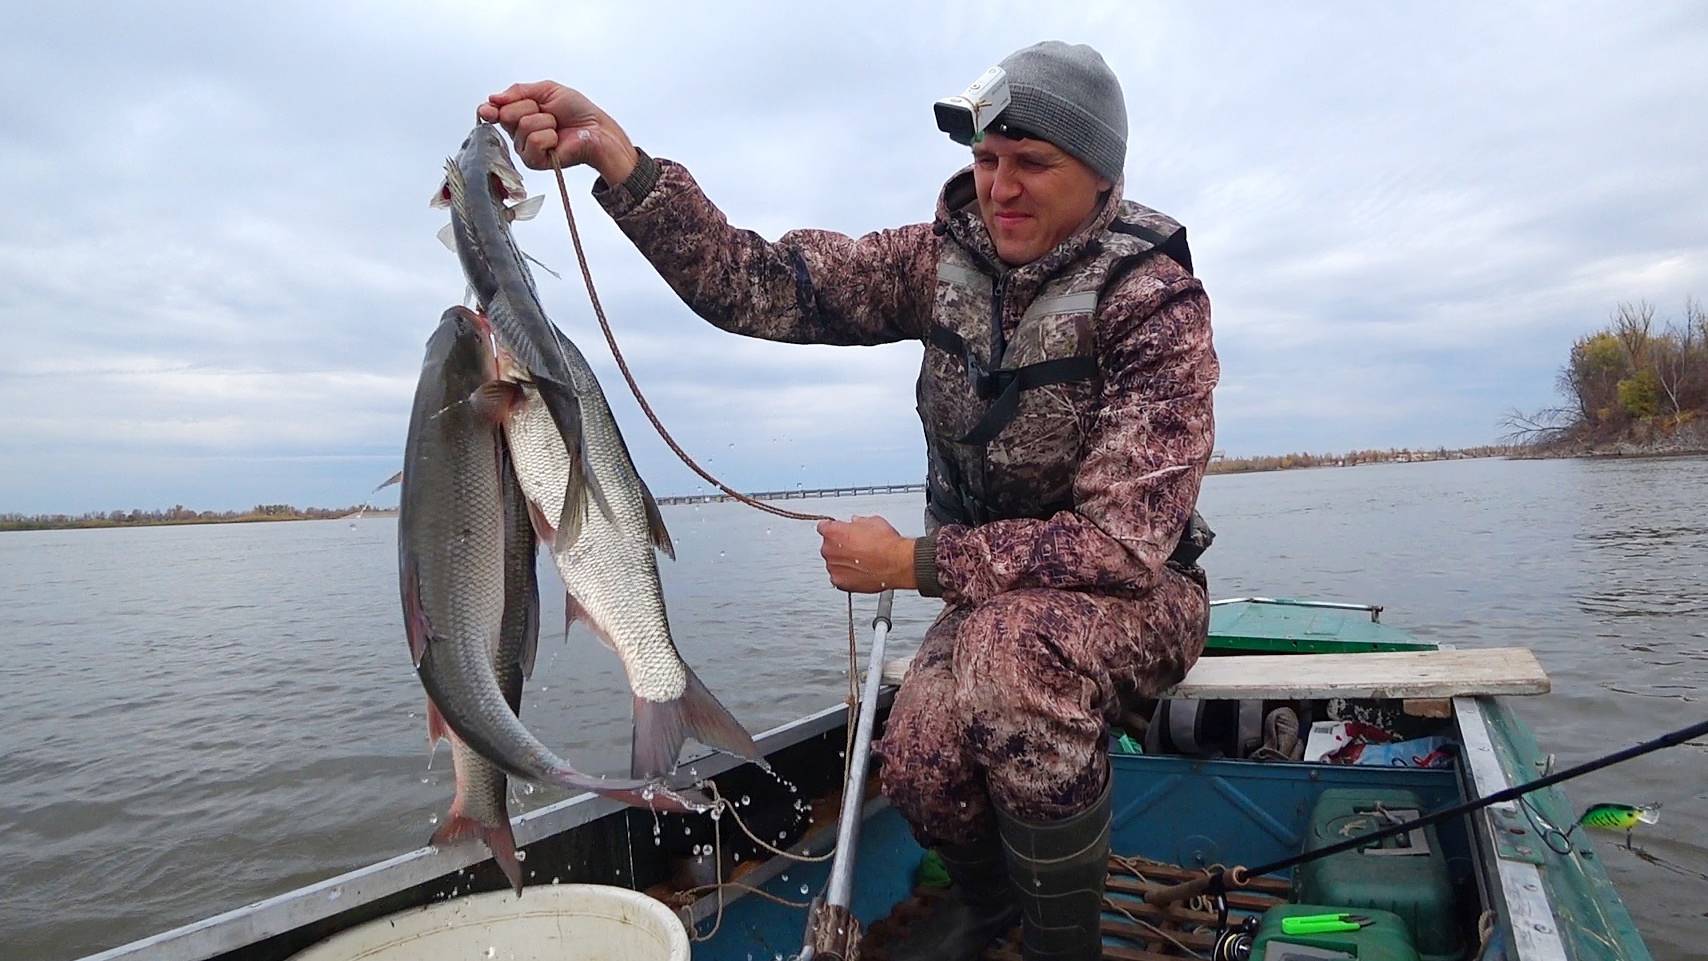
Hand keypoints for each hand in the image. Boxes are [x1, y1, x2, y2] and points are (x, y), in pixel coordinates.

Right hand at [477, 81, 637, 182]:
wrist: (595, 128)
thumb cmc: (576, 111)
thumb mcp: (547, 90)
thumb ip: (518, 91)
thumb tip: (493, 98)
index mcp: (518, 114)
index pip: (493, 112)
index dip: (489, 110)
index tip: (489, 109)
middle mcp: (518, 133)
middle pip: (506, 114)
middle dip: (530, 106)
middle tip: (548, 112)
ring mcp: (525, 148)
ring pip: (523, 125)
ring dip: (545, 120)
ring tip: (556, 126)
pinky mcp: (534, 161)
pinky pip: (533, 140)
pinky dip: (549, 135)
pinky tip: (557, 140)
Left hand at [816, 515, 916, 592]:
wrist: (896, 563)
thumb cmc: (885, 544)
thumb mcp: (873, 521)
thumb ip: (858, 522)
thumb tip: (857, 523)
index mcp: (833, 532)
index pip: (823, 527)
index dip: (832, 528)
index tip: (836, 530)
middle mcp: (829, 550)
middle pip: (828, 546)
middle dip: (839, 546)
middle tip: (856, 547)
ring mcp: (833, 567)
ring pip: (833, 563)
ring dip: (843, 561)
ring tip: (861, 561)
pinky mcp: (840, 582)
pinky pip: (838, 577)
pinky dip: (846, 575)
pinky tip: (859, 571)